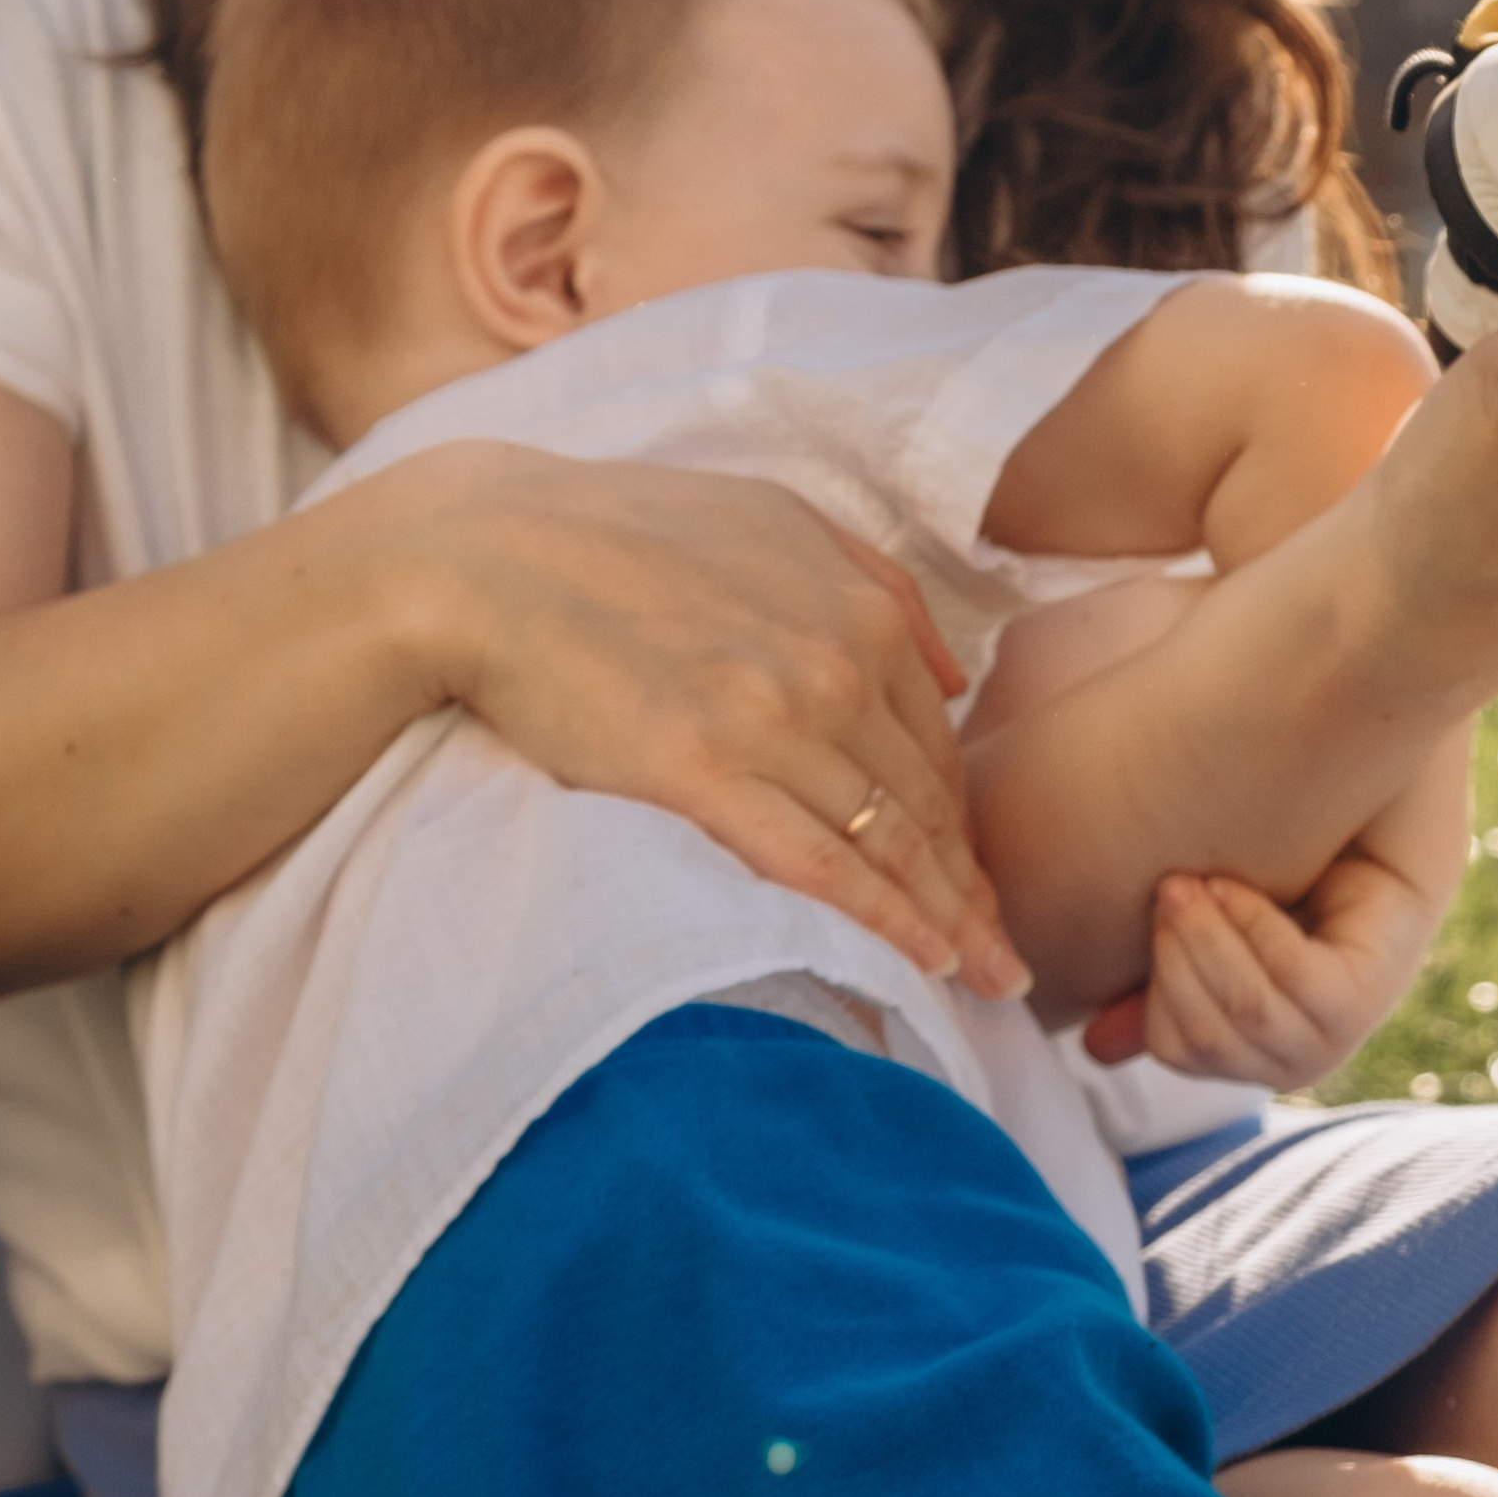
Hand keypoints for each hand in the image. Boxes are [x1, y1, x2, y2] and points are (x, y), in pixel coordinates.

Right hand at [369, 442, 1026, 998]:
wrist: (488, 554)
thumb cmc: (620, 531)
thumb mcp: (771, 517)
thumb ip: (873, 583)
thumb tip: (956, 674)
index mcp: (856, 608)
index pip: (937, 741)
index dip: (964, 821)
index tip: (980, 882)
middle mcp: (833, 663)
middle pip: (926, 801)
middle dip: (974, 887)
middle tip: (1009, 959)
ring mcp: (771, 719)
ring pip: (888, 841)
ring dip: (948, 919)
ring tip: (987, 979)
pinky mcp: (699, 771)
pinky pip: (817, 865)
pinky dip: (883, 919)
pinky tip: (925, 960)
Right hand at [1082, 851, 1435, 1089]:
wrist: (1365, 855)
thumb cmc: (1280, 898)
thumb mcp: (1207, 946)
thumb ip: (1155, 990)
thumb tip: (1094, 1048)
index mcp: (1245, 1062)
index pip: (1172, 1045)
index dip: (1154, 982)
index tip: (1152, 913)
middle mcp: (1287, 1066)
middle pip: (1203, 1028)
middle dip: (1174, 953)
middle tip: (1165, 888)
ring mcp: (1328, 1042)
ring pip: (1243, 1005)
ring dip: (1206, 936)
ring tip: (1190, 881)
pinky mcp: (1358, 1006)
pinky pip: (1289, 975)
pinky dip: (1251, 925)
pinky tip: (1233, 886)